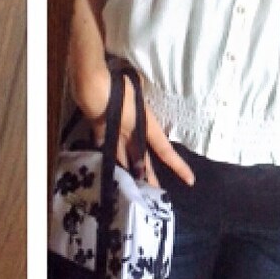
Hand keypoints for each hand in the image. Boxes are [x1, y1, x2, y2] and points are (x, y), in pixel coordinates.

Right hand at [80, 67, 194, 188]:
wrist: (90, 85)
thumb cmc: (118, 84)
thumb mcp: (138, 88)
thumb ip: (142, 92)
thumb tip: (144, 84)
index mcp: (144, 126)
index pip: (165, 150)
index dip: (178, 165)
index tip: (190, 180)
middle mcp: (130, 136)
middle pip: (142, 163)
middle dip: (149, 179)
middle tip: (155, 194)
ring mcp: (113, 137)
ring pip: (123, 161)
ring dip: (127, 174)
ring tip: (131, 187)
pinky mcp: (98, 133)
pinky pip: (106, 149)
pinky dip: (108, 156)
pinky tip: (108, 164)